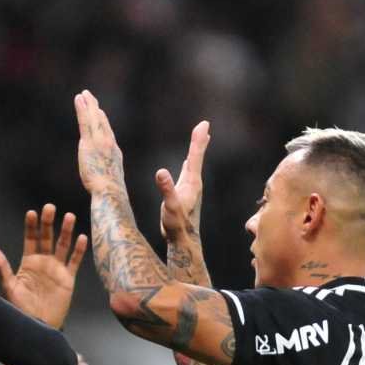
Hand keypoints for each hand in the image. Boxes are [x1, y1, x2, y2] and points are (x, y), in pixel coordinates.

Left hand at [0, 203, 87, 329]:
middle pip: (47, 238)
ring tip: (69, 217)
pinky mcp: (68, 279)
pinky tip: (82, 237)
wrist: (37, 324)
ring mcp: (56, 269)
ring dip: (66, 231)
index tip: (32, 213)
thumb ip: (2, 267)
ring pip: (63, 246)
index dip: (31, 226)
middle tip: (50, 207)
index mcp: (28, 262)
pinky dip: (79, 250)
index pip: (30, 239)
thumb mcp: (9, 286)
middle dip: (48, 223)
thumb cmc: (21, 308)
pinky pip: (74, 262)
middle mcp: (43, 262)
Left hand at [75, 90, 125, 195]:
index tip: (99, 113)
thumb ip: (106, 177)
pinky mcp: (89, 142)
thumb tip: (105, 184)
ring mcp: (100, 141)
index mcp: (114, 153)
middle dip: (95, 109)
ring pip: (93, 118)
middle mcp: (109, 143)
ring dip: (88, 104)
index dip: (103, 122)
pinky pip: (85, 121)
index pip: (107, 133)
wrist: (109, 191)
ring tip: (83, 94)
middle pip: (101, 122)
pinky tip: (79, 98)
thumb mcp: (109, 183)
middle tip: (90, 97)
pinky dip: (82, 108)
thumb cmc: (110, 194)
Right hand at [157, 120, 210, 241]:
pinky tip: (187, 163)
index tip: (204, 124)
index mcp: (191, 182)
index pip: (195, 156)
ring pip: (194, 164)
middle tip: (205, 125)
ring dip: (196, 150)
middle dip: (200, 140)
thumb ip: (166, 190)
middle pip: (197, 157)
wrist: (182, 240)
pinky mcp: (185, 193)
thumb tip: (160, 172)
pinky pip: (188, 172)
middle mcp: (194, 183)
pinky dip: (189, 162)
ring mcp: (190, 188)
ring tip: (201, 138)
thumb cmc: (176, 224)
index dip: (198, 139)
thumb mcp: (170, 206)